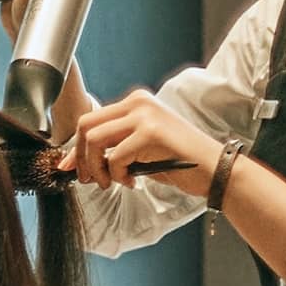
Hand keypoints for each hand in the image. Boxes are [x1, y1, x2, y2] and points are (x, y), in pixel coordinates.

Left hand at [61, 89, 222, 196]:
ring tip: (112, 182)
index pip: (91, 120)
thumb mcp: (140, 151)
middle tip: (91, 180)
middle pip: (86, 126)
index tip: (71, 169)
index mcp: (135, 103)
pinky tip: (133, 182)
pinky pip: (116, 156)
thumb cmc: (178, 162)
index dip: (76, 148)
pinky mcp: (151, 132)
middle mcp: (138, 103)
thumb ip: (113, 149)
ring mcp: (144, 115)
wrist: (214, 169)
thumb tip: (77, 163)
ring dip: (97, 168)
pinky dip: (118, 175)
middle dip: (81, 157)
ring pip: (95, 139)